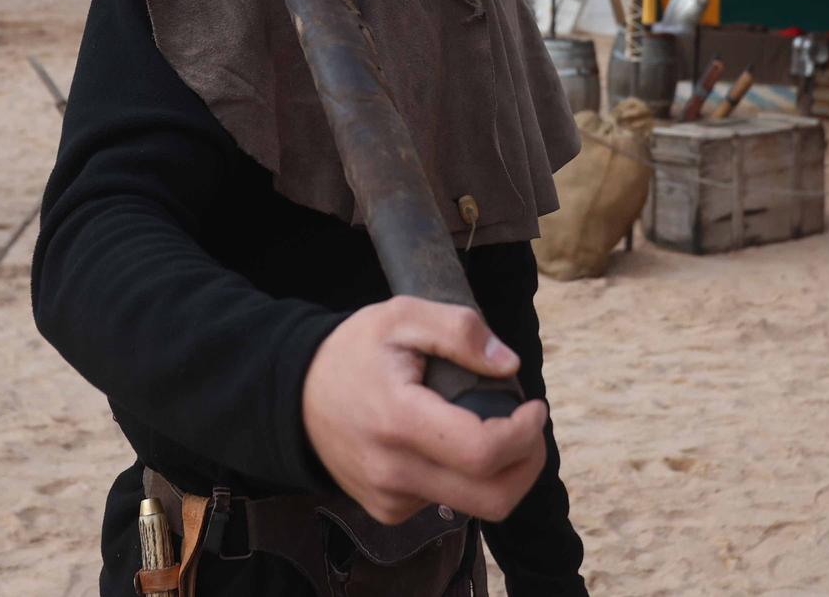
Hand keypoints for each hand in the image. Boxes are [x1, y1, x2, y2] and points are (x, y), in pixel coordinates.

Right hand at [302, 297, 547, 525]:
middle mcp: (396, 472)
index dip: (525, 434)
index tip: (534, 408)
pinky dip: (465, 476)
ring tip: (494, 429)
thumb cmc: (352, 352)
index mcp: (400, 421)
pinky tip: (448, 443)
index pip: (484, 452)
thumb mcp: (401, 316)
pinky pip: (447, 503)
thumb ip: (458, 330)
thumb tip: (508, 364)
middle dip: (528, 463)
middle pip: (493, 498)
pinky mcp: (390, 511)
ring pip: (475, 504)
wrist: (294, 397)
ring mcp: (392, 498)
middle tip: (529, 428)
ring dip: (501, 471)